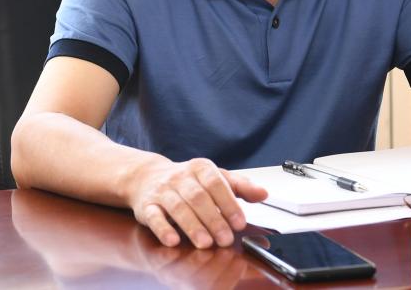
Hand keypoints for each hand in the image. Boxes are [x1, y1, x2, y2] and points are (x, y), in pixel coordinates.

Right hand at [128, 157, 267, 248]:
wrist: (148, 177)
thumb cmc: (188, 181)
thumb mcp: (216, 178)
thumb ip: (240, 187)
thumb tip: (263, 193)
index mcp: (201, 168)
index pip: (216, 183)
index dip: (229, 203)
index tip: (239, 222)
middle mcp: (181, 177)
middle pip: (198, 197)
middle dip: (213, 219)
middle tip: (225, 238)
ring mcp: (163, 191)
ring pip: (178, 207)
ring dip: (192, 226)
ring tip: (205, 243)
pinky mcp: (147, 206)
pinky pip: (154, 216)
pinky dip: (163, 229)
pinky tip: (173, 240)